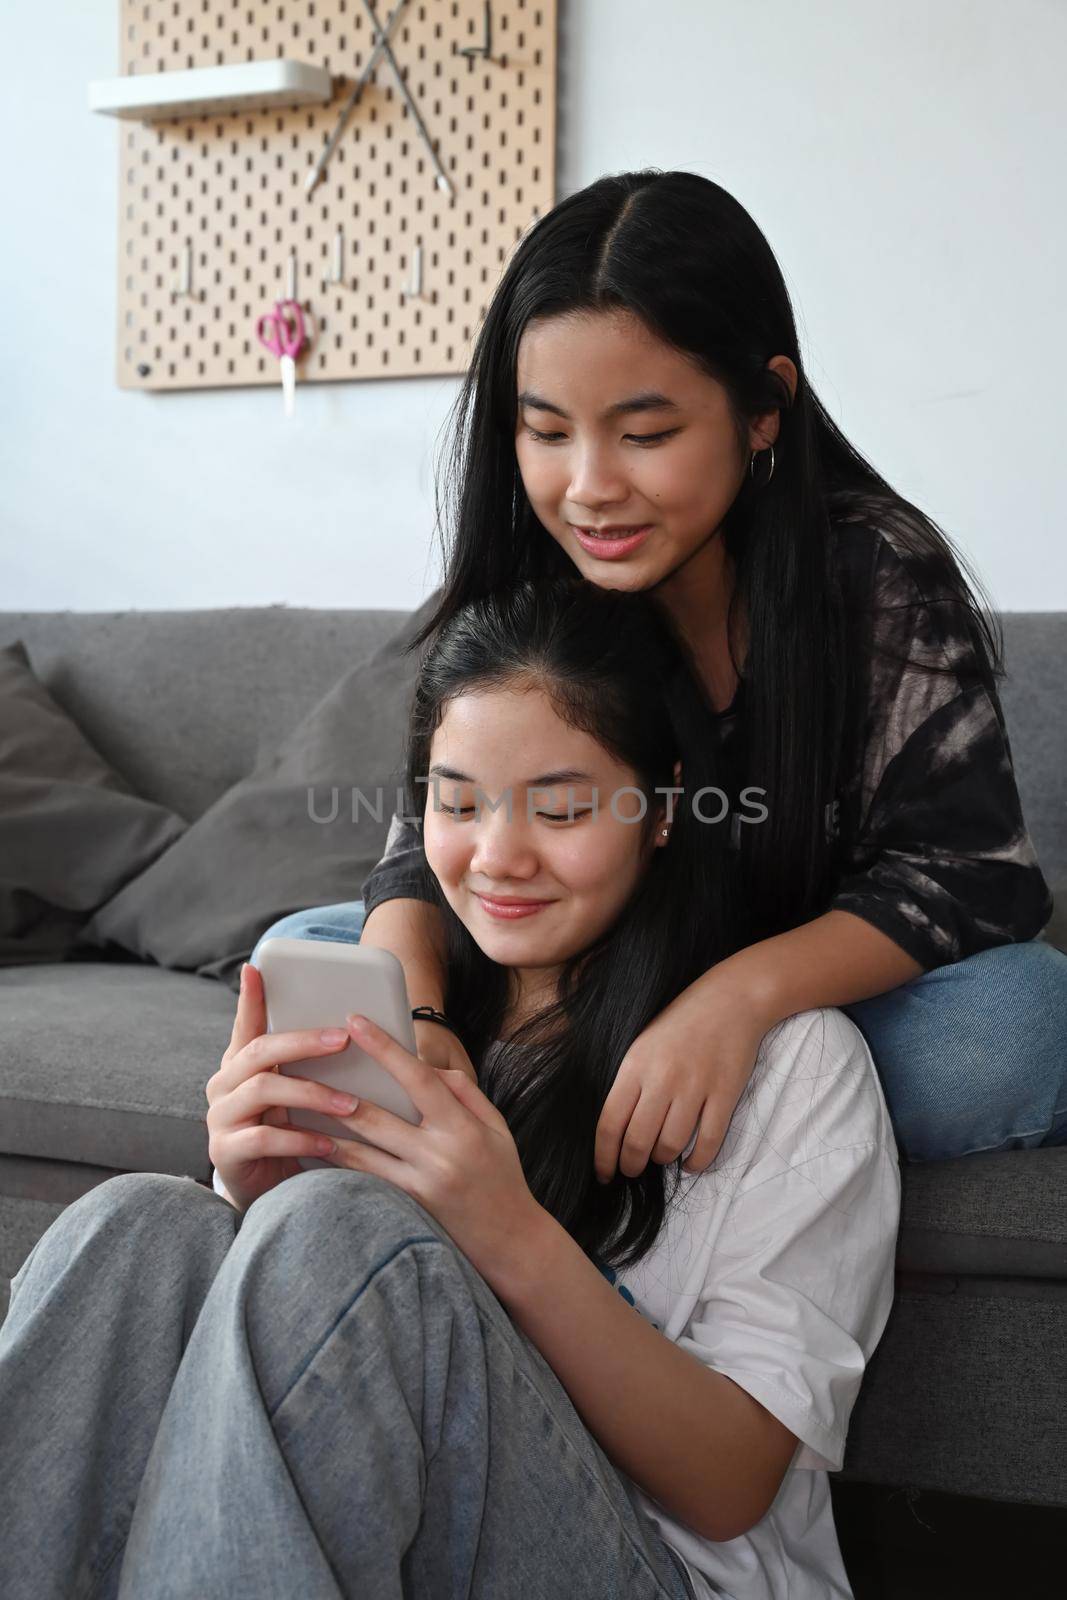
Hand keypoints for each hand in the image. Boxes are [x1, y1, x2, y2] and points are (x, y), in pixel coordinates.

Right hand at [204, 963, 359, 1210]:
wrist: (270, 1195)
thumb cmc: (291, 1136)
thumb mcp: (298, 1098)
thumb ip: (310, 1068)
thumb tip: (354, 1031)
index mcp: (241, 1066)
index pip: (245, 1025)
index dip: (250, 997)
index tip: (257, 967)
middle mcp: (224, 1085)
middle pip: (260, 1051)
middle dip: (304, 1041)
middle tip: (343, 1039)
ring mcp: (220, 1118)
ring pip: (264, 1090)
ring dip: (313, 1094)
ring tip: (351, 1104)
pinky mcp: (225, 1152)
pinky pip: (264, 1138)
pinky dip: (301, 1139)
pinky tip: (330, 1144)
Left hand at [322, 1012, 544, 1294]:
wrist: (511, 1243)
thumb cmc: (502, 1176)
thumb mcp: (496, 1127)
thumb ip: (463, 1092)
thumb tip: (425, 1067)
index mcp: (462, 1129)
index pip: (418, 1079)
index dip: (385, 1048)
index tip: (356, 1021)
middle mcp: (437, 1158)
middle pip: (373, 1116)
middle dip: (335, 1087)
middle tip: (304, 1060)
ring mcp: (416, 1188)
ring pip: (356, 1151)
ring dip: (323, 1127)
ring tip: (294, 1103)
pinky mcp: (402, 1211)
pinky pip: (359, 1180)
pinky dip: (334, 1161)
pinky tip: (309, 1145)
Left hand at [593, 970, 774, 1182]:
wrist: (729, 999)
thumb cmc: (679, 1023)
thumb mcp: (641, 1044)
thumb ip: (628, 1083)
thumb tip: (614, 1130)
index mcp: (635, 1065)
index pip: (610, 1124)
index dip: (604, 1157)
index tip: (604, 1174)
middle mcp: (662, 1078)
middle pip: (638, 1141)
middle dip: (631, 1165)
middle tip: (632, 1170)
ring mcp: (695, 1087)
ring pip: (671, 1145)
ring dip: (663, 1159)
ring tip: (660, 1156)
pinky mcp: (724, 1094)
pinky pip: (709, 1142)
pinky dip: (697, 1161)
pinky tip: (690, 1163)